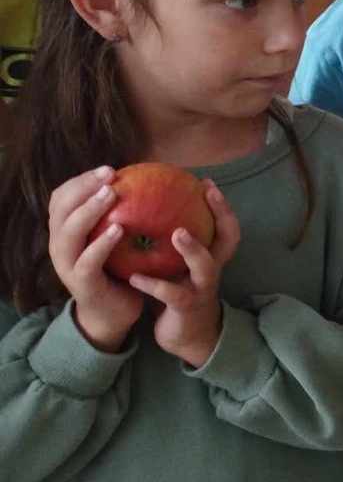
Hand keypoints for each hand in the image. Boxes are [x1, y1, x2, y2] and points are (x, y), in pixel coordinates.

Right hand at [47, 166, 144, 351]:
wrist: (115, 312)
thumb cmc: (120, 268)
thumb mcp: (116, 237)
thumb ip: (120, 213)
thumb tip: (142, 180)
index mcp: (66, 231)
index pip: (63, 197)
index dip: (81, 180)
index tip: (109, 169)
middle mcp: (60, 245)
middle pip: (61, 208)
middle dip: (84, 187)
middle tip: (110, 174)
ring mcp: (67, 265)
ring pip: (69, 232)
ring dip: (90, 210)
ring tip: (111, 194)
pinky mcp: (81, 284)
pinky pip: (87, 261)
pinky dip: (101, 244)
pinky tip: (119, 229)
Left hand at [128, 182, 241, 367]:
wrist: (187, 337)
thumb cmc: (177, 295)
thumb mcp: (178, 267)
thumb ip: (168, 245)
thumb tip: (144, 212)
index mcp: (211, 258)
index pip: (225, 227)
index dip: (221, 205)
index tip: (207, 183)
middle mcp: (211, 270)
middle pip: (229, 239)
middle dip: (222, 214)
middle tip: (208, 193)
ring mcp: (201, 288)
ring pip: (205, 265)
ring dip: (192, 248)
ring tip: (177, 232)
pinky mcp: (185, 307)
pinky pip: (171, 294)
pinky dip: (153, 284)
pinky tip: (134, 277)